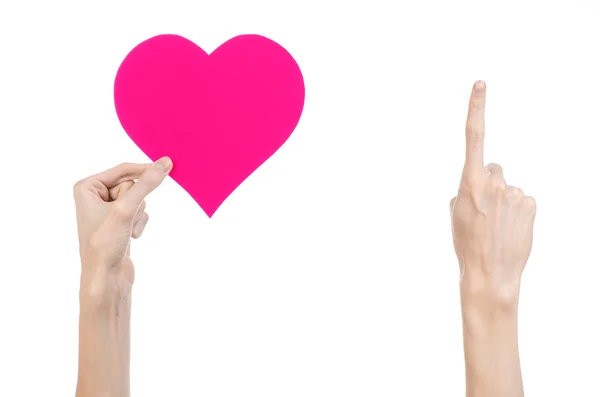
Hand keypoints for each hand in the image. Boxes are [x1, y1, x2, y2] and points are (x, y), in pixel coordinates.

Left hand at [73, 157, 171, 301]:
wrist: (106, 278)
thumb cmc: (106, 243)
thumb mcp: (126, 209)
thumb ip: (146, 184)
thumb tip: (165, 163)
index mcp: (86, 187)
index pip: (123, 169)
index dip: (144, 170)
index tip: (167, 164)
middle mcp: (94, 196)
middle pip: (131, 185)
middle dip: (135, 201)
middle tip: (124, 218)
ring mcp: (108, 210)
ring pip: (138, 199)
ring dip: (138, 214)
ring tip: (125, 231)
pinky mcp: (119, 222)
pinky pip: (140, 212)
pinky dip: (139, 224)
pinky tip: (130, 237)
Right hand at [450, 81, 535, 306]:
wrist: (489, 274)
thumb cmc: (466, 244)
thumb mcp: (455, 214)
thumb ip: (464, 190)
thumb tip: (478, 184)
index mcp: (469, 183)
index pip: (474, 137)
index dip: (476, 108)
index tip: (480, 84)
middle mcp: (494, 182)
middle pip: (494, 169)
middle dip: (489, 183)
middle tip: (484, 211)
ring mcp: (515, 192)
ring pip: (508, 187)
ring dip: (504, 201)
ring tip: (497, 226)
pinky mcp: (531, 204)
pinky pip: (523, 199)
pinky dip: (518, 211)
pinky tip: (511, 229)